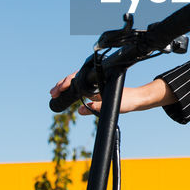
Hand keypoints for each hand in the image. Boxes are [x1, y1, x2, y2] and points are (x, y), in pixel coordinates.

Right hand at [49, 75, 173, 116]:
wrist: (137, 99)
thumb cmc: (126, 101)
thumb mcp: (112, 106)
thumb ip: (97, 108)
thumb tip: (80, 110)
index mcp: (97, 83)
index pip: (78, 79)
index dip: (66, 83)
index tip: (59, 90)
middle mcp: (95, 82)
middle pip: (74, 79)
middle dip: (62, 85)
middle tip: (52, 93)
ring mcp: (95, 86)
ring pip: (76, 83)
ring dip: (65, 87)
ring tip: (55, 94)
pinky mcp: (95, 92)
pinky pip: (80, 88)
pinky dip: (71, 91)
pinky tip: (65, 95)